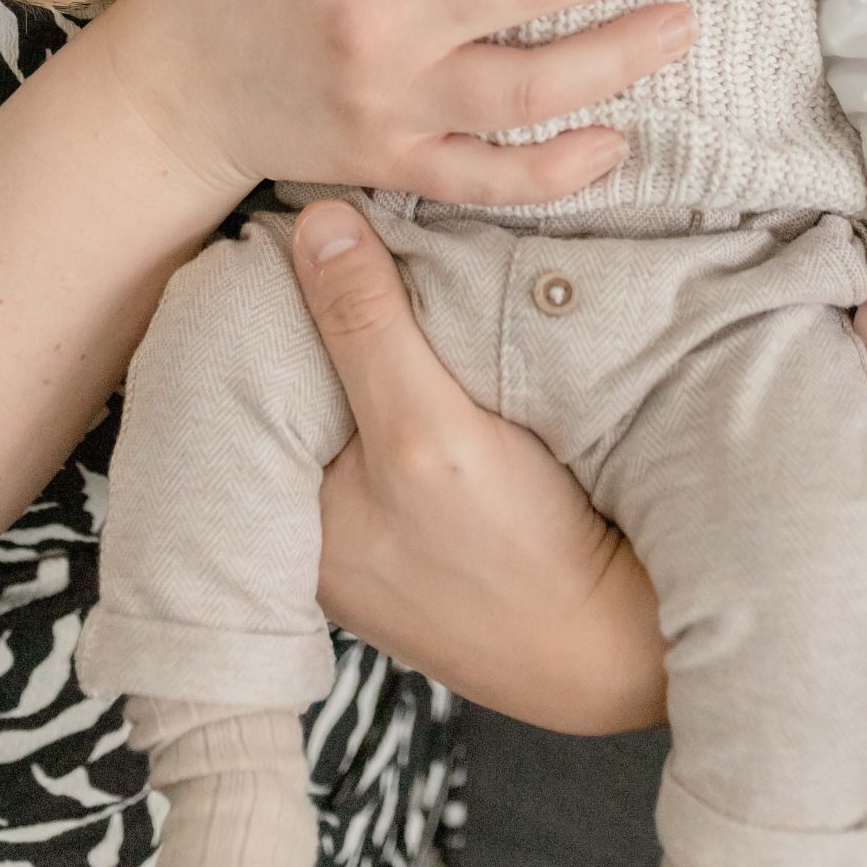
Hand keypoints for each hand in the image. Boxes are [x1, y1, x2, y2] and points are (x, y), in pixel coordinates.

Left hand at [293, 201, 665, 733]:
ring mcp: (372, 535)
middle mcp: (315, 530)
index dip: (273, 297)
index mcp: (287, 517)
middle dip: (323, 317)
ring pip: (352, 409)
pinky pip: (396, 435)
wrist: (614, 648)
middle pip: (302, 389)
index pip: (252, 378)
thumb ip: (367, 327)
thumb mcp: (428, 428)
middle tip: (351, 232)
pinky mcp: (426, 531)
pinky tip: (437, 349)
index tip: (300, 226)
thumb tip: (315, 219)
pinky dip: (409, 387)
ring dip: (372, 349)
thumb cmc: (517, 554)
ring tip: (393, 272)